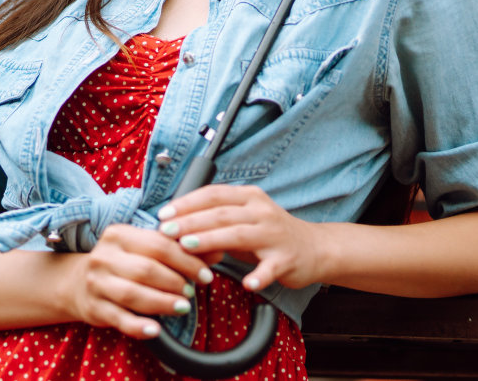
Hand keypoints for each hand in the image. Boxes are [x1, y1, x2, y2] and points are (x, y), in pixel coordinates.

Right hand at [63, 223, 216, 339]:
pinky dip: (139, 326)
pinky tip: (156, 330)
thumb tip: (219, 250)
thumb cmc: (123, 263)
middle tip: (193, 292)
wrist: (78, 283)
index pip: (158, 245)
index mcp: (119, 234)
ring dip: (162, 302)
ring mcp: (96, 283)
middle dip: (175, 282)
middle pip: (146, 269)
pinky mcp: (94, 308)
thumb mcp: (146, 251)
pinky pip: (119, 319)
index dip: (186, 260)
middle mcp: (104, 256)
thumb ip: (181, 250)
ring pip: (133, 294)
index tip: (206, 274)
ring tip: (183, 308)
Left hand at [157, 185, 324, 292]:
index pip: (213, 194)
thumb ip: (213, 227)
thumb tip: (179, 235)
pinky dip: (258, 276)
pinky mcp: (286, 259)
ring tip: (188, 247)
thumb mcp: (242, 223)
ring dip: (211, 240)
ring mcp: (275, 234)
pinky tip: (247, 283)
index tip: (164, 214)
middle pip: (221, 214)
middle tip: (167, 231)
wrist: (313, 248)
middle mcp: (262, 211)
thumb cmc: (269, 234)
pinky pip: (270, 268)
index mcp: (249, 197)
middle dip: (190, 222)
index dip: (187, 203)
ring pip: (238, 234)